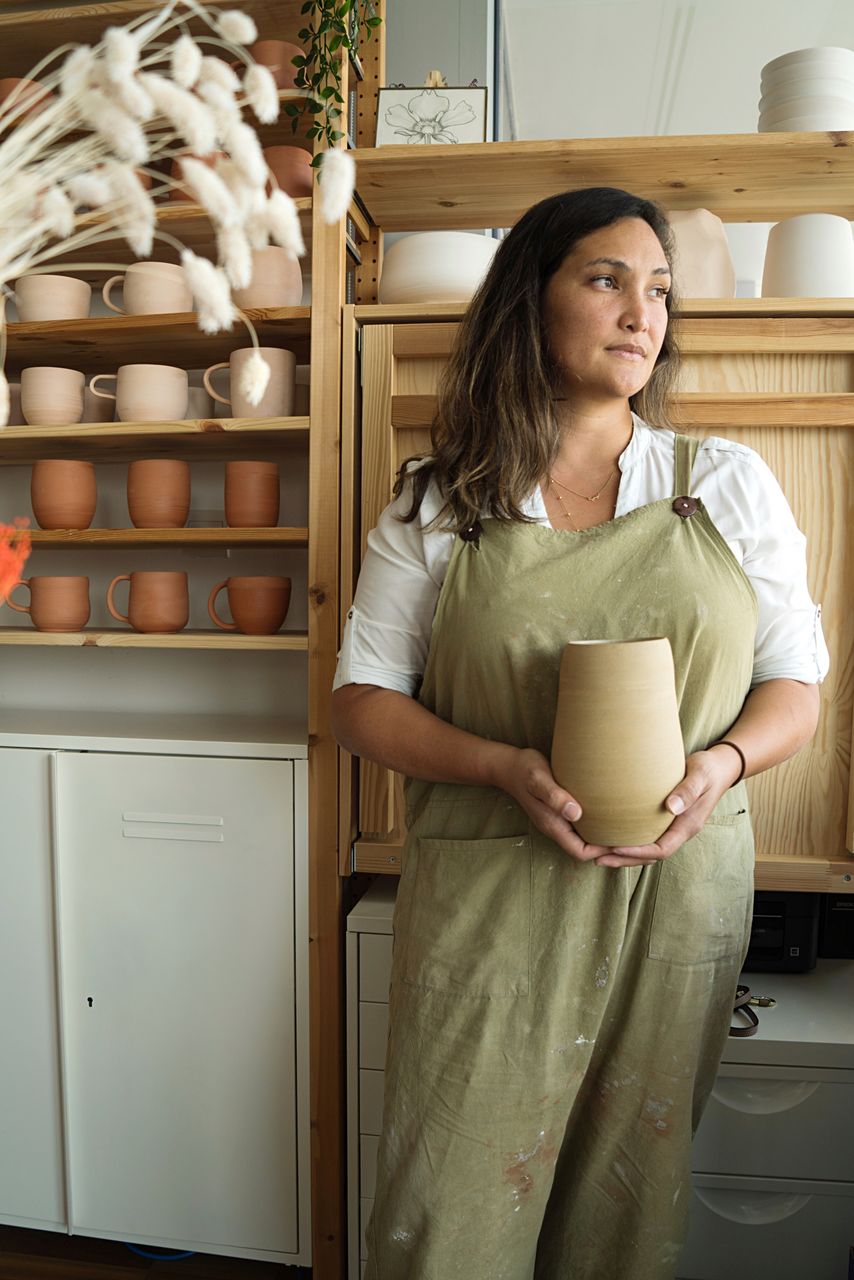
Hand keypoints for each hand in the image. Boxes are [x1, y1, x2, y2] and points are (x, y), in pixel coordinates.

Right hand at [489, 745, 613, 863]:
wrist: (508, 765)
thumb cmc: (524, 769)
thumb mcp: (538, 779)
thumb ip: (554, 796)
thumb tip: (576, 813)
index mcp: (552, 825)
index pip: (580, 852)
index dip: (602, 852)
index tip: (621, 842)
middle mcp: (557, 827)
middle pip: (585, 849)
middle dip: (607, 849)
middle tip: (630, 838)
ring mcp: (559, 819)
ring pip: (585, 838)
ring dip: (603, 837)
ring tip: (625, 827)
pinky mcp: (562, 810)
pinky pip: (583, 825)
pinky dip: (597, 824)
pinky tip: (611, 812)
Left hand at [593, 745, 743, 868]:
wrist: (718, 768)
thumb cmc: (708, 769)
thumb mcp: (700, 776)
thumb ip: (687, 791)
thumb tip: (671, 807)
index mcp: (688, 826)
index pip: (662, 849)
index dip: (638, 852)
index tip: (615, 848)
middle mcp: (679, 832)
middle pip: (651, 856)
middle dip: (624, 859)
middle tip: (597, 858)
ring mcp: (673, 828)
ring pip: (647, 850)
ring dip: (624, 854)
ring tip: (598, 854)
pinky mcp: (666, 821)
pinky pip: (647, 838)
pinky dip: (629, 842)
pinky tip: (611, 837)